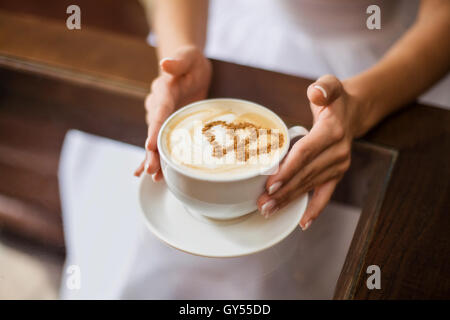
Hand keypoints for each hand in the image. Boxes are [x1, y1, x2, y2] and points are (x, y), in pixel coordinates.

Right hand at [134, 45, 211, 179]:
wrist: (189, 68)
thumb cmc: (191, 62)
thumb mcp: (188, 57)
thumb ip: (178, 61)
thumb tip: (165, 64)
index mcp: (164, 91)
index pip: (159, 111)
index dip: (155, 129)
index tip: (150, 144)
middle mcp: (158, 106)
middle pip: (154, 131)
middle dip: (152, 151)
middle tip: (152, 170)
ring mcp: (161, 117)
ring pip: (156, 140)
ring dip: (155, 159)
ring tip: (155, 178)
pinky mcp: (168, 125)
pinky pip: (162, 142)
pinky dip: (158, 157)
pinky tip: (156, 175)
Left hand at [257, 75, 359, 229]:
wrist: (354, 111)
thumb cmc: (335, 99)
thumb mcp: (330, 85)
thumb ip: (324, 87)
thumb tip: (316, 93)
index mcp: (332, 131)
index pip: (305, 153)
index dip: (287, 169)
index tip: (269, 184)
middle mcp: (338, 152)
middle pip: (305, 175)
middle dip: (283, 191)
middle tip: (262, 204)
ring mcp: (339, 165)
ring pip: (311, 186)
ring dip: (290, 200)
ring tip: (269, 211)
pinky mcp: (338, 174)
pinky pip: (326, 194)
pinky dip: (315, 209)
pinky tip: (303, 222)